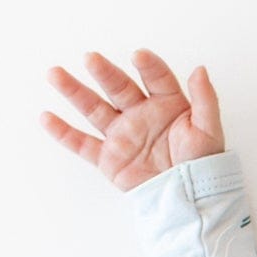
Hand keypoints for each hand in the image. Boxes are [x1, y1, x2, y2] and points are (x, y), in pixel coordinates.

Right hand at [40, 48, 225, 190]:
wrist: (189, 200)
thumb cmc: (202, 164)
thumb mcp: (209, 131)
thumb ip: (205, 100)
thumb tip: (199, 69)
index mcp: (166, 104)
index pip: (156, 79)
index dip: (148, 67)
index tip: (138, 57)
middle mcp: (140, 114)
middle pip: (118, 88)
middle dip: (104, 73)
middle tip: (91, 58)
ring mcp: (122, 135)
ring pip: (94, 108)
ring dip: (74, 92)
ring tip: (55, 74)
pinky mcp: (109, 158)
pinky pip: (83, 144)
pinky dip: (64, 133)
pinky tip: (46, 117)